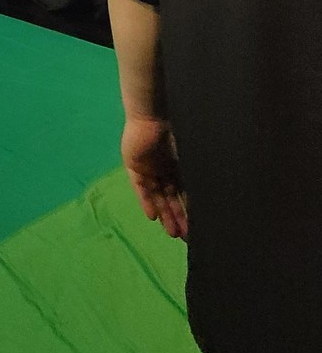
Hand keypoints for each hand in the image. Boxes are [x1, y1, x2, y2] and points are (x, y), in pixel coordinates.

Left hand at [121, 116, 187, 239]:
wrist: (154, 115)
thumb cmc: (177, 132)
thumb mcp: (192, 157)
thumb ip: (198, 175)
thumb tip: (217, 195)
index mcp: (181, 164)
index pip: (186, 193)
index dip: (191, 210)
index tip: (199, 229)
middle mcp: (166, 168)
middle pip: (172, 198)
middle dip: (179, 217)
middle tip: (186, 237)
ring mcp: (149, 168)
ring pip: (157, 196)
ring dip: (165, 214)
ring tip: (172, 233)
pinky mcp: (134, 166)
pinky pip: (140, 188)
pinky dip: (146, 202)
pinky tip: (153, 217)